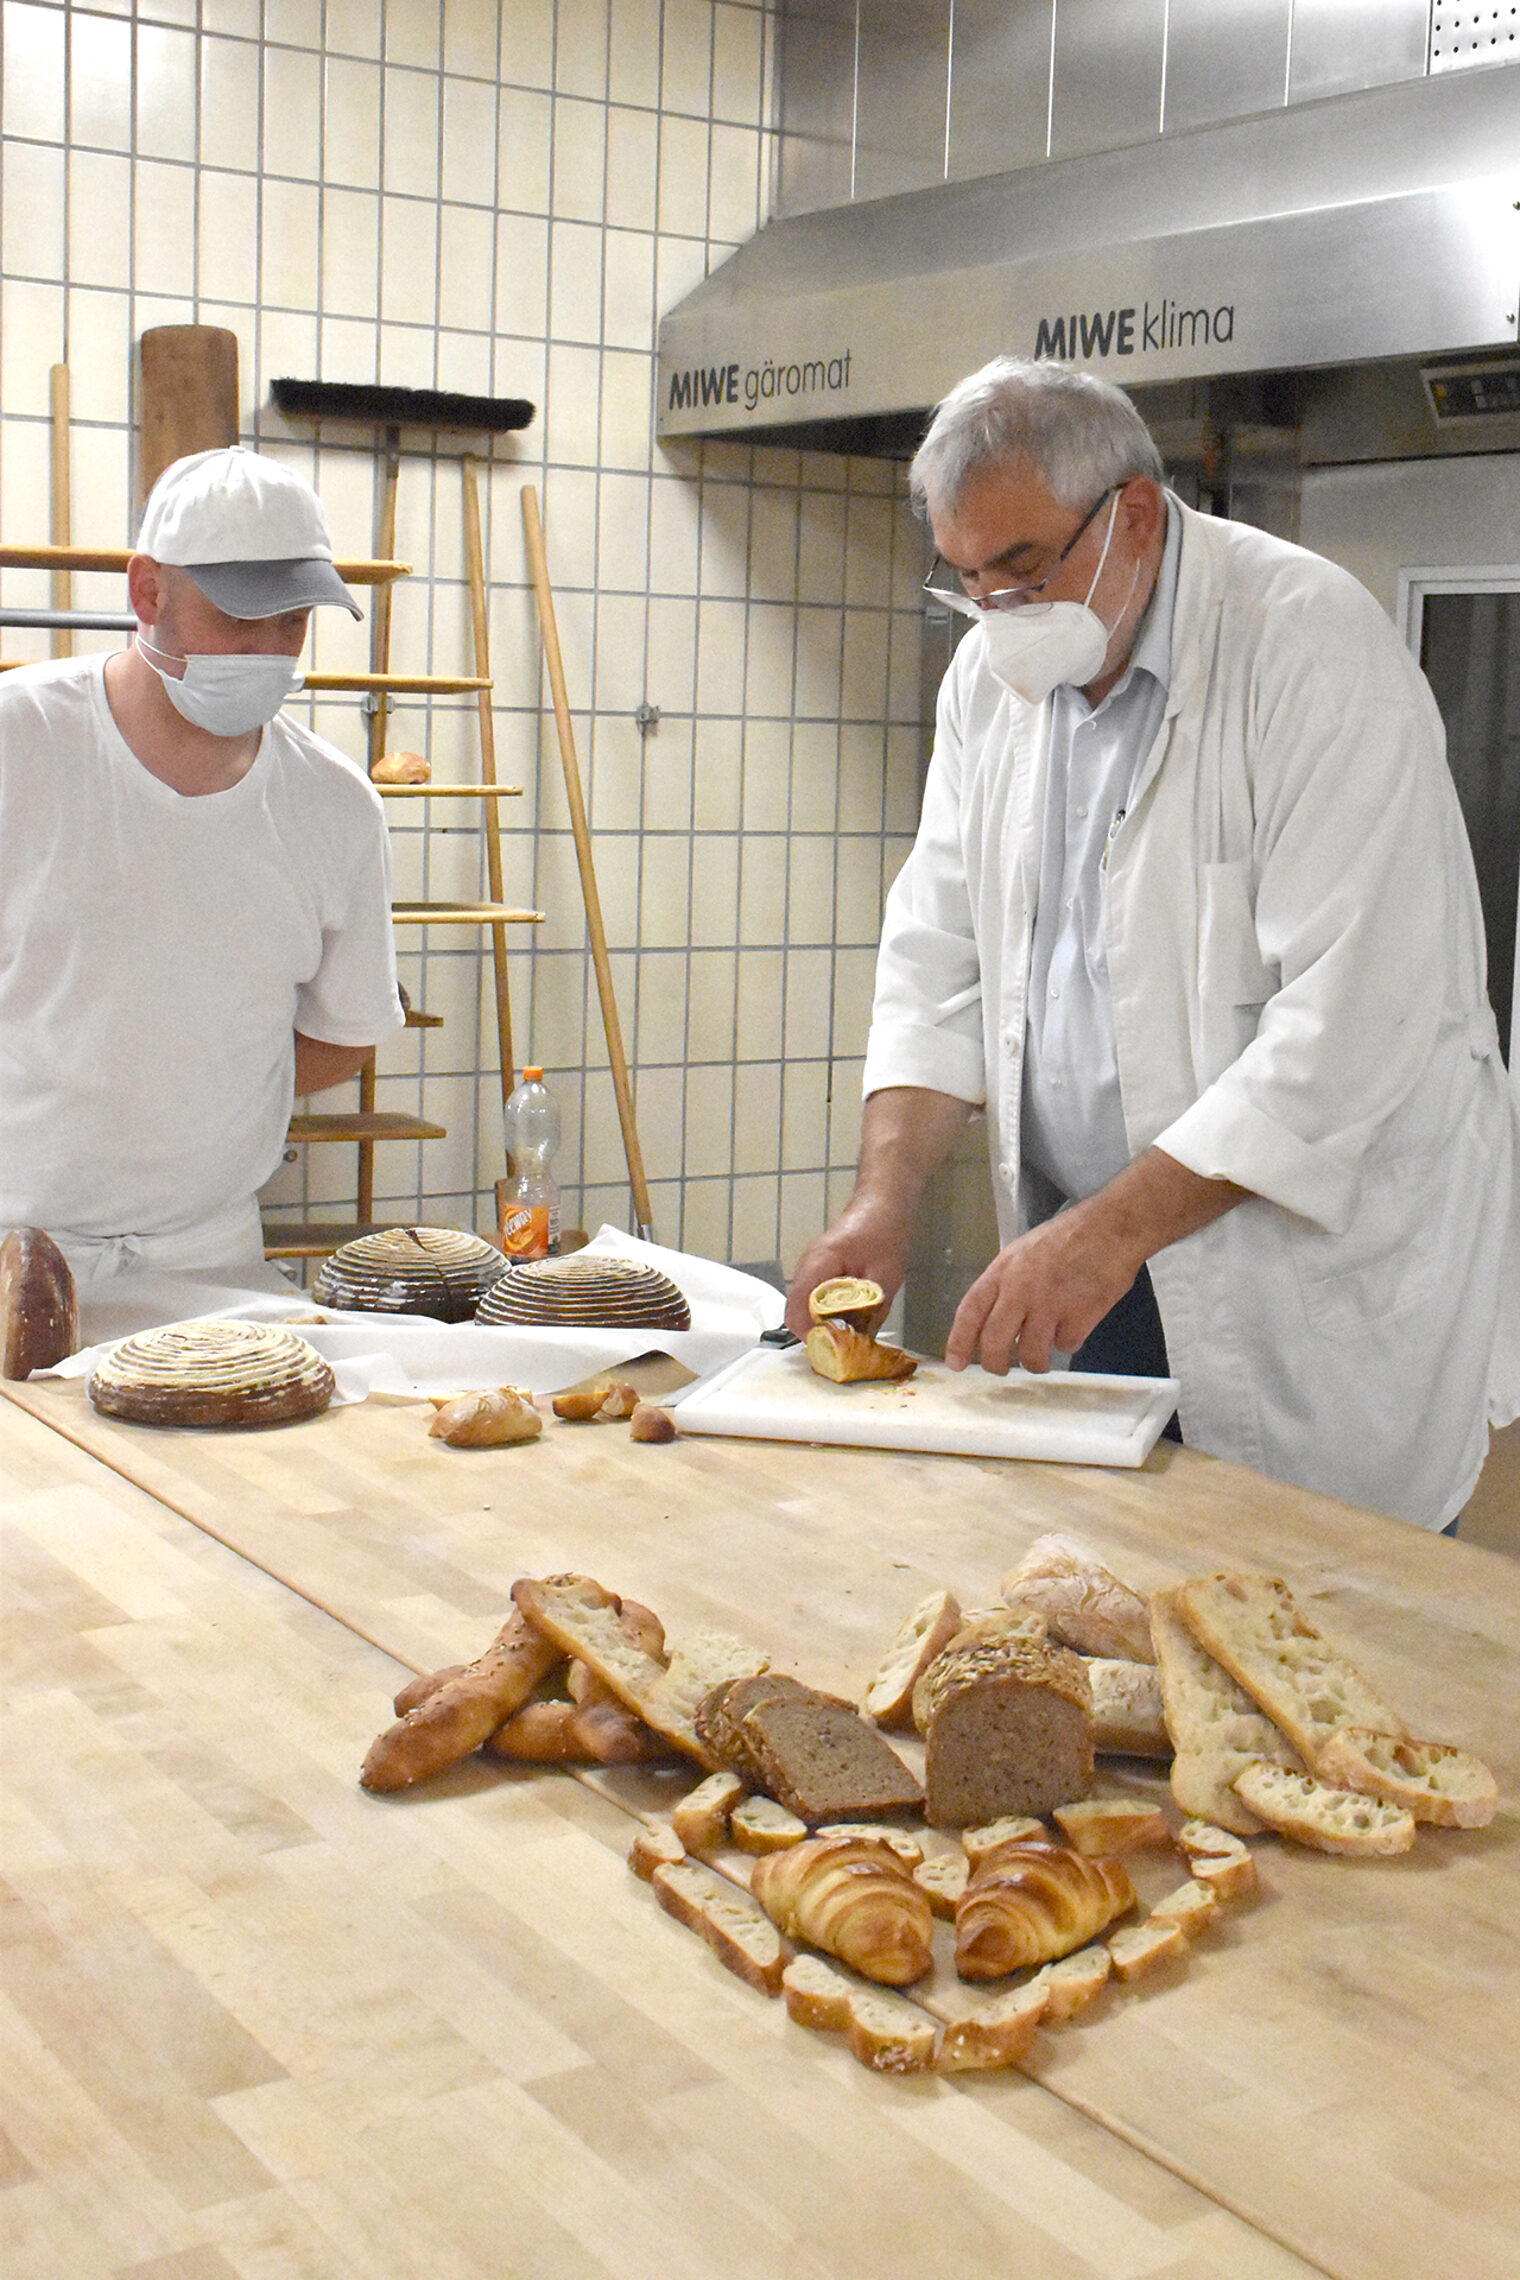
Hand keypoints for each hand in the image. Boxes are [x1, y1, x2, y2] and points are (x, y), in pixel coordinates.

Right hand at [784, 1208, 908, 1338]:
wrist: (883, 1204)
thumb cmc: (885, 1232)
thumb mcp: (887, 1276)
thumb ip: (872, 1311)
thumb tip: (860, 1344)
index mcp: (820, 1262)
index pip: (797, 1307)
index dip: (812, 1334)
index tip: (834, 1348)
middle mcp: (807, 1266)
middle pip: (795, 1312)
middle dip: (817, 1334)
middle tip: (845, 1347)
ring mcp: (809, 1269)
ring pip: (803, 1309)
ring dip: (823, 1325)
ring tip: (850, 1334)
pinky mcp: (816, 1273)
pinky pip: (813, 1301)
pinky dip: (826, 1314)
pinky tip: (850, 1317)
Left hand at [945, 1148, 1247, 1373]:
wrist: (1113, 1227)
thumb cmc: (1070, 1236)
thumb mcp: (1024, 1251)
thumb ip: (1006, 1283)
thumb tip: (992, 1321)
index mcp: (1003, 1270)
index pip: (969, 1312)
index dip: (958, 1342)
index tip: (956, 1364)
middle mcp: (1021, 1289)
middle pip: (994, 1342)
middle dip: (995, 1365)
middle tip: (1001, 1371)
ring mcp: (1050, 1304)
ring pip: (1030, 1354)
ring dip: (1035, 1363)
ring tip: (1041, 1360)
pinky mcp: (1079, 1317)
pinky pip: (1066, 1345)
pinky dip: (1069, 1341)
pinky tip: (1075, 1324)